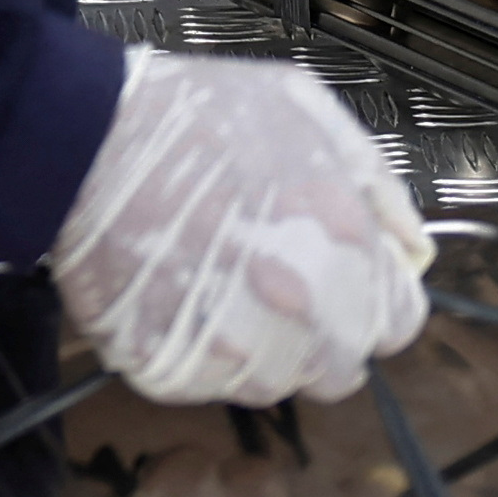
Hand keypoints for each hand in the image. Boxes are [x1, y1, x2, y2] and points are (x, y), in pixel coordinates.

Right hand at [51, 47, 435, 408]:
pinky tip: (182, 302)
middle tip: (279, 289)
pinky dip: (200, 357)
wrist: (86, 135)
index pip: (399, 325)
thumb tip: (411, 245)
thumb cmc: (196, 113)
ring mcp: (233, 344)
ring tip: (223, 289)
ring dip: (262, 351)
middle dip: (324, 336)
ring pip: (275, 386)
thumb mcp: (308, 109)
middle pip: (341, 370)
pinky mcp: (170, 366)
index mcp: (343, 241)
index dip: (375, 303)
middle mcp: (299, 306)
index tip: (350, 288)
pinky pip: (207, 387)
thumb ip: (375, 183)